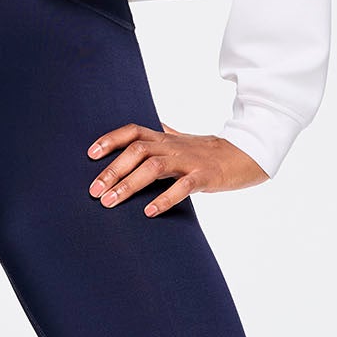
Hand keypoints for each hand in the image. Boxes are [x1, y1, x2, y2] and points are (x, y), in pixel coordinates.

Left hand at [86, 123, 267, 214]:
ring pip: (154, 167)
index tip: (90, 154)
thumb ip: (164, 134)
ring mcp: (189, 160)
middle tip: (94, 192)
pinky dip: (163, 199)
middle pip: (137, 151)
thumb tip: (150, 124)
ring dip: (129, 185)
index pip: (133, 132)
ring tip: (111, 203)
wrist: (247, 155)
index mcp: (165, 138)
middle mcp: (173, 146)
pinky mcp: (204, 176)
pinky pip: (182, 186)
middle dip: (112, 170)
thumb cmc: (209, 151)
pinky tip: (149, 212)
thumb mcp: (183, 140)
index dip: (110, 140)